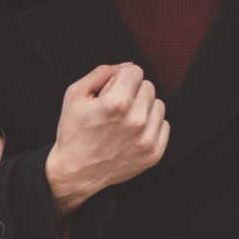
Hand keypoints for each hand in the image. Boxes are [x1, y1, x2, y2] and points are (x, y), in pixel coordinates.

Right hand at [43, 63, 169, 217]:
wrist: (75, 172)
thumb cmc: (74, 132)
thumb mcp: (75, 95)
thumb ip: (101, 73)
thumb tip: (126, 66)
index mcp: (116, 103)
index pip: (135, 71)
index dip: (121, 77)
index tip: (111, 89)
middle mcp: (135, 121)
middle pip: (148, 86)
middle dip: (132, 92)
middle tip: (116, 108)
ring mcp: (146, 139)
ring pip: (158, 105)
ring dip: (143, 108)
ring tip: (124, 121)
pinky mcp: (153, 153)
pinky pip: (164, 125)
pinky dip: (151, 126)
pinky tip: (133, 133)